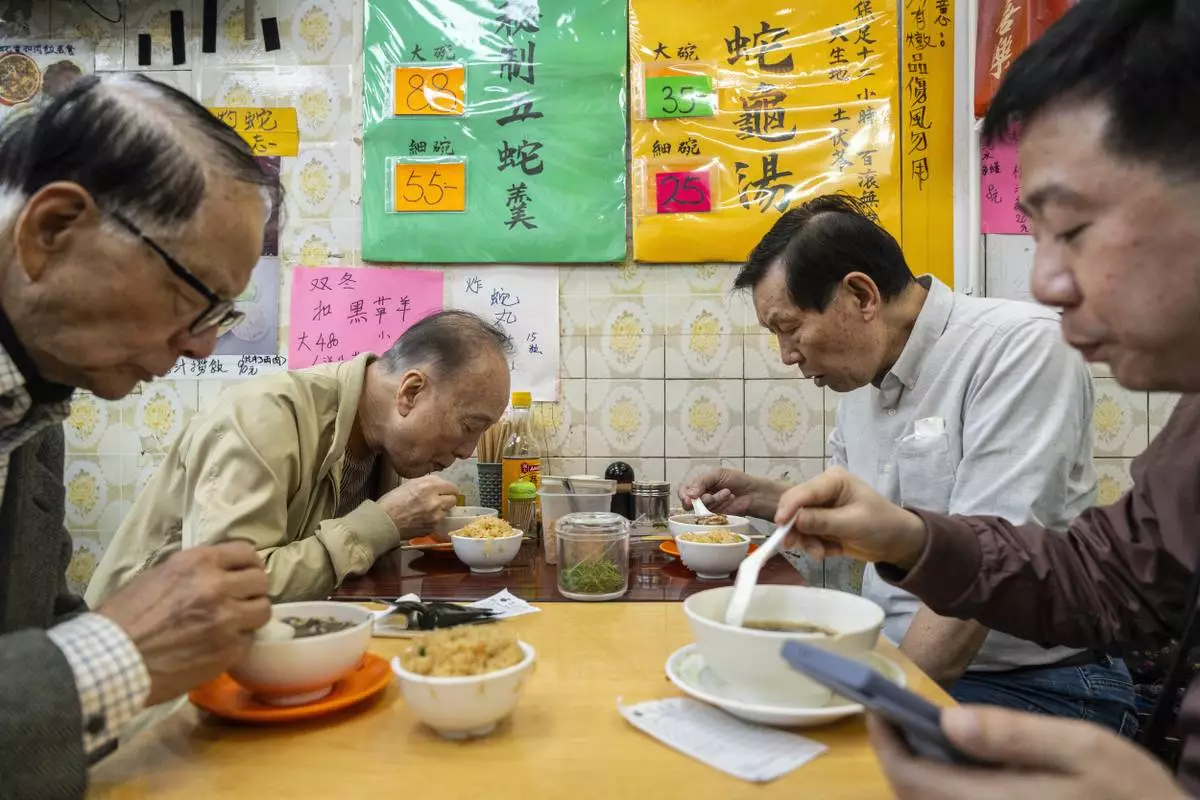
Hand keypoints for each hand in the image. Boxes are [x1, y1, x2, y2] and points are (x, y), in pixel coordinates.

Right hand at [96, 541, 270, 705]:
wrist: (111, 661)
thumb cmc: (122, 619)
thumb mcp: (156, 577)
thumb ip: (192, 571)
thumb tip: (216, 571)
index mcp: (198, 562)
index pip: (246, 553)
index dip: (248, 565)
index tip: (244, 574)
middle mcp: (217, 586)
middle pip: (261, 581)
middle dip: (252, 590)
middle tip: (241, 600)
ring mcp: (227, 619)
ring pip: (263, 610)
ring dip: (251, 616)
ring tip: (235, 624)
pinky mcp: (228, 650)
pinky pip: (249, 640)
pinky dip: (238, 642)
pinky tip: (219, 646)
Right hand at [376, 475, 459, 537]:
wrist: (384, 522)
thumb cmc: (392, 501)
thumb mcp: (409, 484)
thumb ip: (427, 482)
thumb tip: (438, 484)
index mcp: (429, 486)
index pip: (451, 486)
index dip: (449, 489)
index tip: (446, 490)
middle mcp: (435, 500)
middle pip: (453, 499)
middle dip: (447, 499)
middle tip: (439, 499)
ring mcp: (435, 516)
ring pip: (447, 511)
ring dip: (441, 509)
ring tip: (428, 510)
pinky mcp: (433, 527)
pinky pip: (439, 521)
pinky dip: (434, 519)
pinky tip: (423, 518)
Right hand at [677, 468, 781, 518]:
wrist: (754, 492)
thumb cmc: (738, 480)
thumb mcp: (718, 474)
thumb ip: (701, 482)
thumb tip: (689, 494)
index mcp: (699, 484)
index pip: (684, 491)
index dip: (684, 496)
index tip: (689, 499)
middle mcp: (702, 496)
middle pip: (690, 503)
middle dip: (701, 499)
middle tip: (711, 495)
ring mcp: (709, 508)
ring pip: (702, 509)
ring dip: (715, 500)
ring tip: (727, 492)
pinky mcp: (716, 517)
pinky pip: (711, 515)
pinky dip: (721, 506)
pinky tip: (730, 499)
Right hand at [774, 467, 927, 568]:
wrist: (897, 543)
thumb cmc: (881, 525)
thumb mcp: (853, 523)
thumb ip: (823, 521)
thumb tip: (795, 520)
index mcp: (833, 481)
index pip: (804, 491)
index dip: (789, 507)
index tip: (779, 524)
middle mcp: (822, 492)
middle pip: (795, 508)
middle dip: (796, 529)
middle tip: (792, 546)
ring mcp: (820, 509)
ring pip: (798, 525)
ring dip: (807, 542)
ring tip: (821, 555)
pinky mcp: (821, 526)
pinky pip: (807, 536)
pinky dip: (815, 547)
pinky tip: (830, 552)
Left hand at [869, 705, 1186, 799]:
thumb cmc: (1132, 794)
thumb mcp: (1085, 749)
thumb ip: (1014, 735)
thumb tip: (947, 720)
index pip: (908, 778)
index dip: (883, 740)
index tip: (876, 702)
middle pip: (913, 795)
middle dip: (896, 753)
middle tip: (895, 711)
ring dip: (916, 771)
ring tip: (921, 730)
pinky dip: (942, 786)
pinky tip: (960, 762)